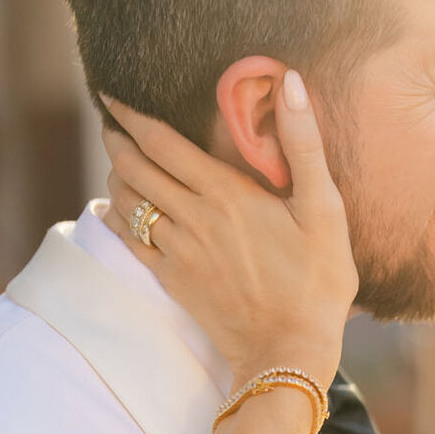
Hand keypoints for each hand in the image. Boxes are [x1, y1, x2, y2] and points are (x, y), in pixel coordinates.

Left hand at [100, 71, 357, 388]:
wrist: (290, 351)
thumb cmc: (317, 281)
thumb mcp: (324, 209)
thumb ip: (304, 144)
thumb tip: (292, 82)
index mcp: (225, 192)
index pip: (161, 142)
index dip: (131, 115)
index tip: (112, 96)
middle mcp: (192, 217)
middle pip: (135, 167)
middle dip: (117, 139)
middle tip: (110, 122)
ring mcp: (178, 251)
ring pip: (128, 202)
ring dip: (118, 176)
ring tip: (119, 161)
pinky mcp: (173, 281)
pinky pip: (130, 242)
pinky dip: (115, 220)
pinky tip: (111, 211)